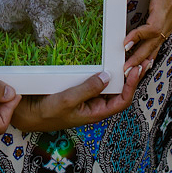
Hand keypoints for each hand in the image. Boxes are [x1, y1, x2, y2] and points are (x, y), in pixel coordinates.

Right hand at [11, 64, 143, 132]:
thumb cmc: (48, 112)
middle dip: (132, 77)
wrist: (29, 113)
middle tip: (142, 60)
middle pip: (120, 91)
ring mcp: (88, 98)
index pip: (122, 100)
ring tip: (130, 58)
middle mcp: (95, 105)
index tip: (136, 70)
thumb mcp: (68, 100)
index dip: (132, 86)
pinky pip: (96, 81)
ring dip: (120, 73)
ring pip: (109, 86)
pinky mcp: (80, 90)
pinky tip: (108, 61)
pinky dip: (104, 71)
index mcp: (96, 112)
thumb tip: (107, 76)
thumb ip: (87, 89)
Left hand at [123, 0, 171, 70]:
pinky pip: (162, 39)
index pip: (152, 28)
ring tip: (131, 72)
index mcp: (165, 6)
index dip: (138, 37)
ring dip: (144, 58)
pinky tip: (146, 61)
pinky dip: (153, 51)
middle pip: (154, 42)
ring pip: (158, 43)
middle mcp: (170, 18)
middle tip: (125, 70)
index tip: (124, 44)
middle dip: (139, 57)